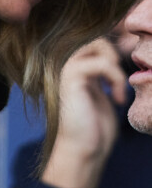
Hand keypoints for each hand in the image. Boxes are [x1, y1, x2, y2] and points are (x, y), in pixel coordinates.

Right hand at [42, 38, 126, 187]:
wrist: (84, 149)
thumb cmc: (95, 128)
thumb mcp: (103, 94)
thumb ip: (106, 74)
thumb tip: (120, 53)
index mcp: (74, 71)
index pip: (96, 44)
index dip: (114, 55)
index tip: (121, 83)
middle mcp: (67, 67)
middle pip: (95, 39)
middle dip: (114, 56)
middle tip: (119, 81)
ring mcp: (66, 71)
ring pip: (97, 44)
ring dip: (115, 66)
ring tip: (118, 88)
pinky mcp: (71, 78)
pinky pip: (102, 63)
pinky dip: (117, 79)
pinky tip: (117, 99)